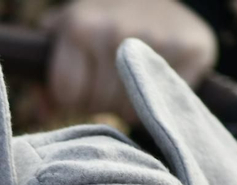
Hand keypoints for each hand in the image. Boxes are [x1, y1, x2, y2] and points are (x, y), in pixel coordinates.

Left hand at [40, 0, 217, 123]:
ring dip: (129, 104)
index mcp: (80, 27)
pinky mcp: (193, 50)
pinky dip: (161, 98)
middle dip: (101, 101)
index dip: (73, 97)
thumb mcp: (64, 34)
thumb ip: (43, 74)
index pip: (68, 94)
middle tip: (111, 81)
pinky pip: (166, 103)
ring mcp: (157, 39)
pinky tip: (158, 75)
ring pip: (131, 110)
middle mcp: (117, 31)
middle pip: (99, 104)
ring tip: (132, 79)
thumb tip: (45, 111)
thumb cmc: (100, 21)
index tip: (83, 85)